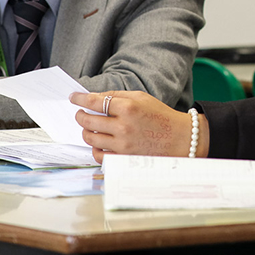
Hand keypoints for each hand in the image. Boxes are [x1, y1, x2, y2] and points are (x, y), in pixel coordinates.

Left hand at [69, 91, 206, 161]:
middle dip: (80, 115)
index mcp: (128, 108)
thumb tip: (95, 97)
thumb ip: (118, 96)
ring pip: (90, 138)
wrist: (180, 139)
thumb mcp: (142, 98)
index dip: (80, 98)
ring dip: (86, 131)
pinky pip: (98, 155)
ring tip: (90, 127)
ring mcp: (122, 145)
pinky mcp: (123, 159)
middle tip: (80, 113)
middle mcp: (123, 127)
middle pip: (88, 120)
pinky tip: (98, 142)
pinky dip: (95, 148)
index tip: (73, 97)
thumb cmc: (161, 117)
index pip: (95, 101)